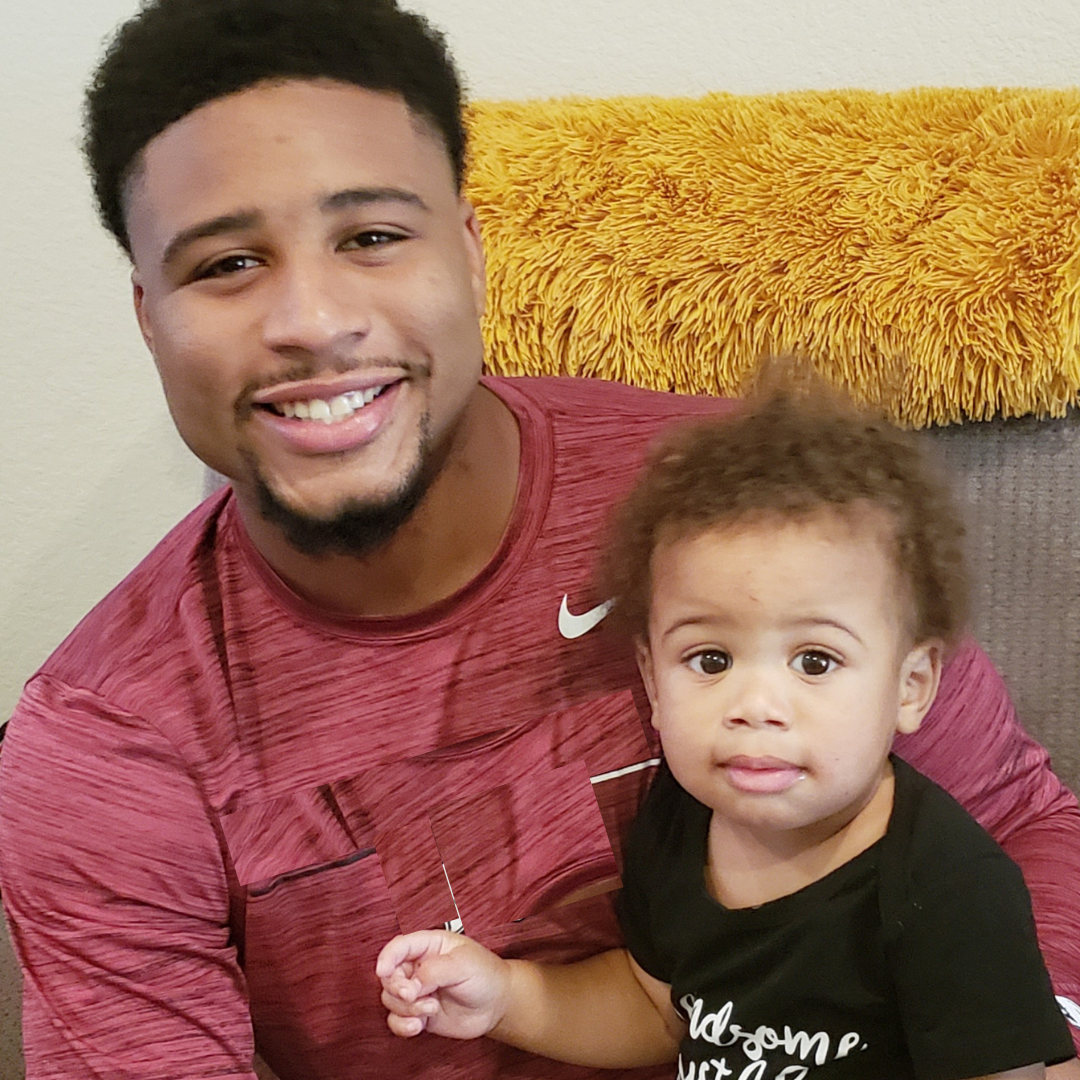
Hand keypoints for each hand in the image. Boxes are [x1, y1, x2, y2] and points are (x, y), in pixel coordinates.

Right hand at [376, 930, 511, 1039]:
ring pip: (390, 999)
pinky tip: (417, 1026)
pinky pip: (397, 1020)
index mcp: (429, 946)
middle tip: (413, 995)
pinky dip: (402, 1025)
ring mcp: (417, 991)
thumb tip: (410, 985)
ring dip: (406, 1008)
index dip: (387, 957)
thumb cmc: (484, 974)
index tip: (383, 971)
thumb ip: (435, 971)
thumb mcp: (464, 964)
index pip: (399, 946)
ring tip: (431, 1009)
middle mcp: (418, 967)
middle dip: (397, 987)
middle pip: (389, 975)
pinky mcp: (419, 1013)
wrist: (497, 1004)